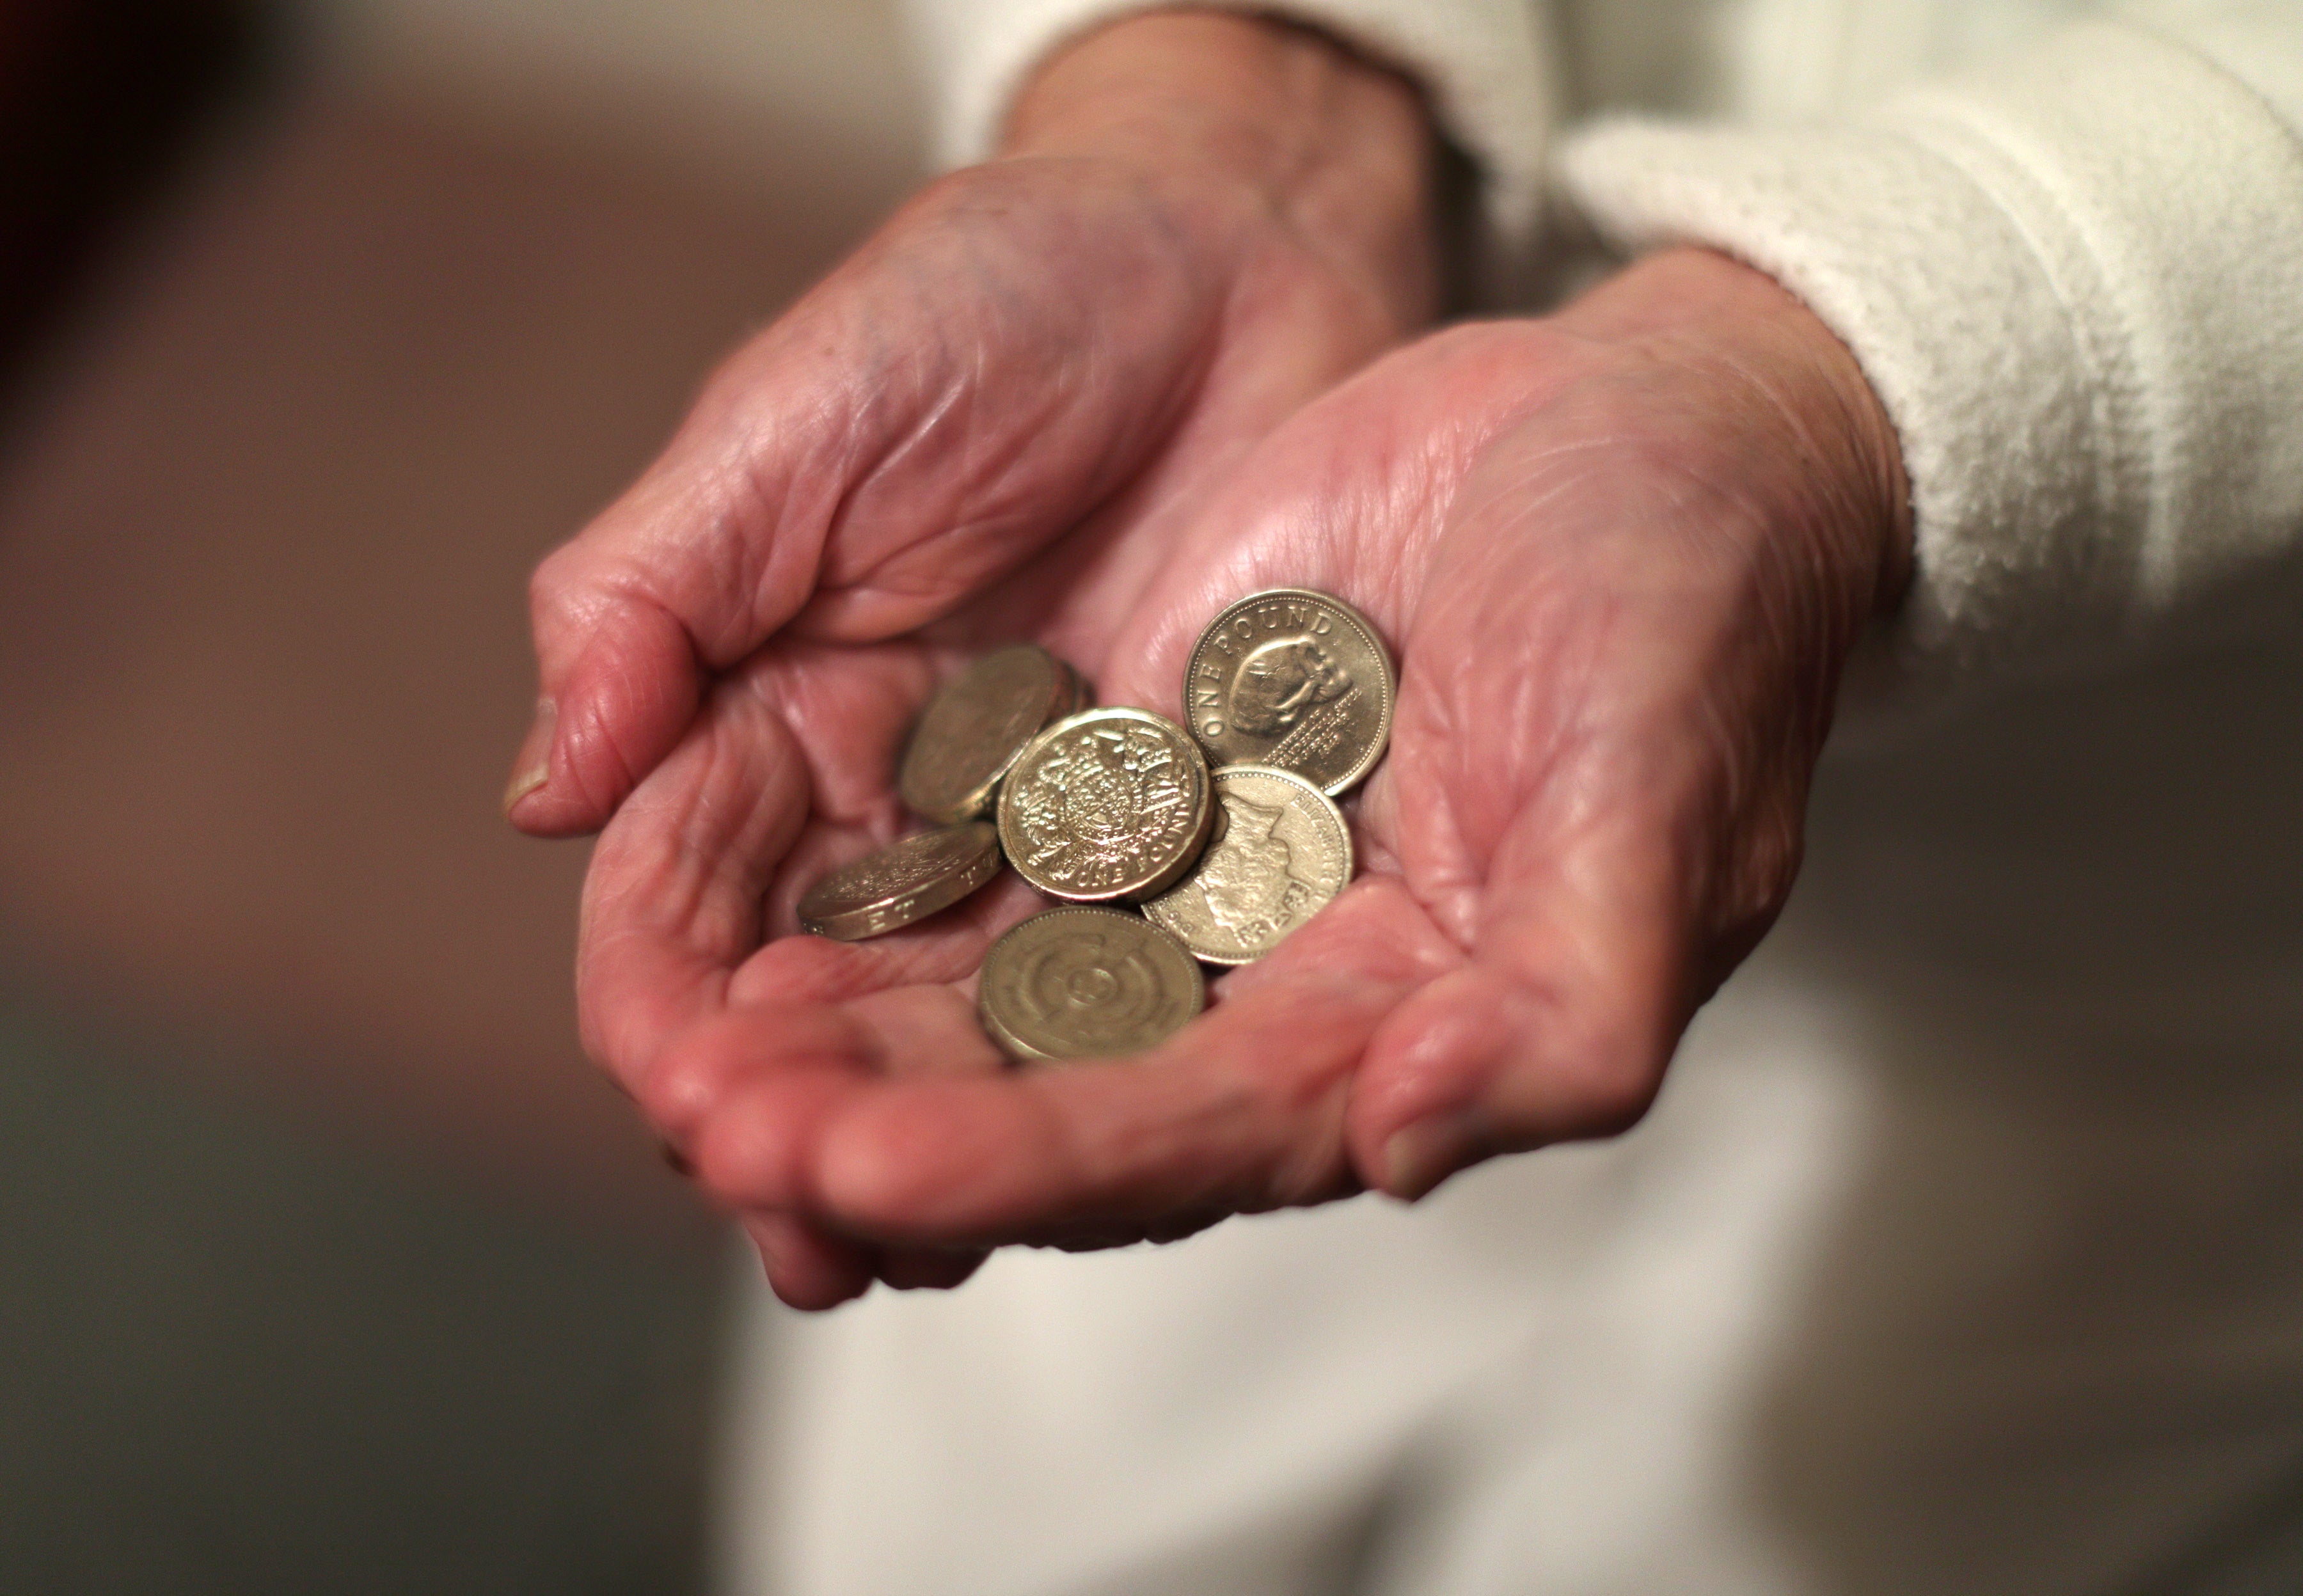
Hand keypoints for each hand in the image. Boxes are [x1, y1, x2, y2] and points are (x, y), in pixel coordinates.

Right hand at [509, 14, 1440, 1301]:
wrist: (1228, 251)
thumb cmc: (992, 299)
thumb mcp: (789, 421)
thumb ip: (655, 595)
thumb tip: (538, 790)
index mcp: (757, 716)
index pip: (677, 903)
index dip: (671, 1007)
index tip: (691, 1092)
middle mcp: (880, 809)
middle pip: (812, 1004)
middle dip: (795, 1114)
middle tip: (803, 1218)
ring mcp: (1029, 840)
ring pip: (956, 1030)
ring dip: (929, 1142)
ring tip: (909, 1242)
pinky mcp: (1174, 845)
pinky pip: (1118, 983)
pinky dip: (1087, 1076)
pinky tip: (1082, 1166)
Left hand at [625, 247, 1910, 1306]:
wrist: (1653, 429)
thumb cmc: (1688, 613)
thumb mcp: (1662, 809)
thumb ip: (1561, 1009)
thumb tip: (1406, 1152)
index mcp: (1399, 1032)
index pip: (1189, 1135)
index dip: (1030, 1162)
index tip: (865, 1168)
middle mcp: (1279, 985)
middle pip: (1056, 1090)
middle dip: (886, 1121)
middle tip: (717, 1129)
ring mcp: (1200, 872)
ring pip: (993, 984)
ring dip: (845, 1025)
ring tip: (684, 1051)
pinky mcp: (1141, 761)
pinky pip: (986, 842)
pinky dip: (873, 886)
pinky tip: (745, 906)